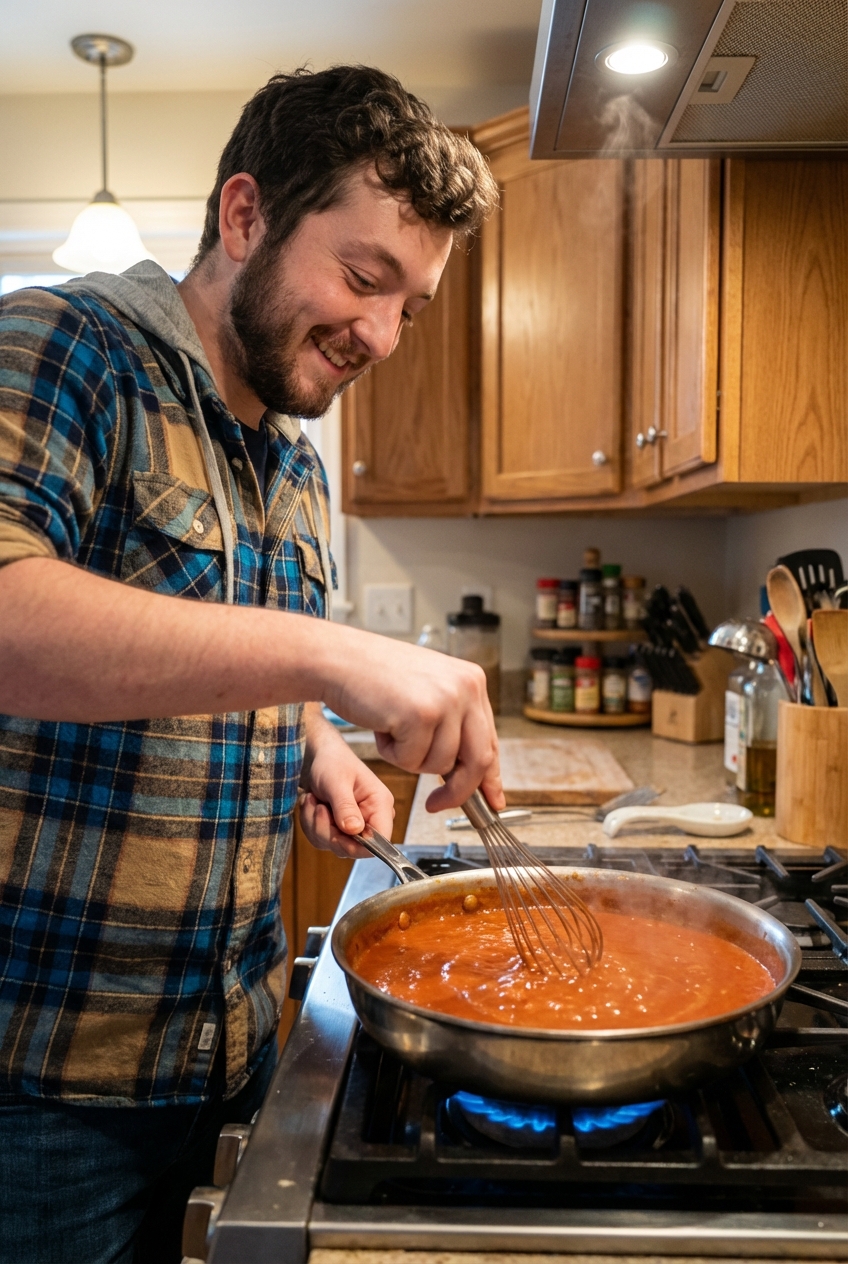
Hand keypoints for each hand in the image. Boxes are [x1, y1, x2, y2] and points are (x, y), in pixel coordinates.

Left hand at [299, 706, 394, 858]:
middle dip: (328, 831)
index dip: (359, 846)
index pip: (381, 841)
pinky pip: (322, 840)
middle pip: (353, 847)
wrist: (318, 756)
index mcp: (380, 805)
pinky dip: (311, 824)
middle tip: (318, 808)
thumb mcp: (337, 782)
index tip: (335, 835)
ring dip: (316, 825)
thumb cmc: (332, 762)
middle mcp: (371, 818)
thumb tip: (354, 831)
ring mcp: (354, 825)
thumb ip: (346, 807)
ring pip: (334, 845)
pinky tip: (311, 804)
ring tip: (313, 801)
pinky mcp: (339, 829)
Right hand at [321, 639, 503, 814]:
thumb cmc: (375, 675)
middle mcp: (466, 687)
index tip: (492, 801)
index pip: (491, 741)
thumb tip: (467, 771)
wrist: (338, 658)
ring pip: (440, 765)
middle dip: (457, 791)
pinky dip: (392, 753)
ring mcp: (445, 700)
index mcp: (472, 681)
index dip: (490, 777)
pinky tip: (381, 725)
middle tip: (435, 803)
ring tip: (391, 727)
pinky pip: (411, 762)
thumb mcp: (428, 692)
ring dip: (410, 759)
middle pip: (478, 760)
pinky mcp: (421, 715)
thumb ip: (453, 725)